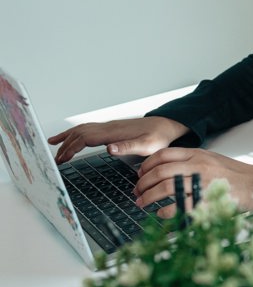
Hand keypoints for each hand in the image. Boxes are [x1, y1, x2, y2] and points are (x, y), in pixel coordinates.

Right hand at [47, 116, 188, 163]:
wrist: (166, 125)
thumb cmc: (158, 137)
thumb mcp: (147, 146)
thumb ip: (128, 147)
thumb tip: (108, 148)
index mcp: (115, 132)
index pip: (86, 138)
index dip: (71, 148)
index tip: (62, 159)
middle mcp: (109, 126)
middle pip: (80, 133)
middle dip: (65, 146)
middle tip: (55, 161)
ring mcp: (110, 126)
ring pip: (82, 129)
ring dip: (67, 138)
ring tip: (54, 148)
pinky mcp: (112, 128)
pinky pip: (89, 129)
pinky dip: (76, 133)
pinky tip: (71, 137)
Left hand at [133, 147, 252, 216]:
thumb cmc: (235, 173)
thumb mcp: (212, 159)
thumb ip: (192, 160)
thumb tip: (167, 168)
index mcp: (198, 153)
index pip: (164, 154)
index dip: (147, 164)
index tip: (140, 173)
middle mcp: (198, 165)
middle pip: (160, 171)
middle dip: (143, 182)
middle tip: (137, 191)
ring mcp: (201, 183)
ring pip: (165, 187)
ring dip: (149, 196)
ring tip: (142, 203)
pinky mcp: (206, 200)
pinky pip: (179, 206)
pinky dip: (165, 211)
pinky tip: (160, 214)